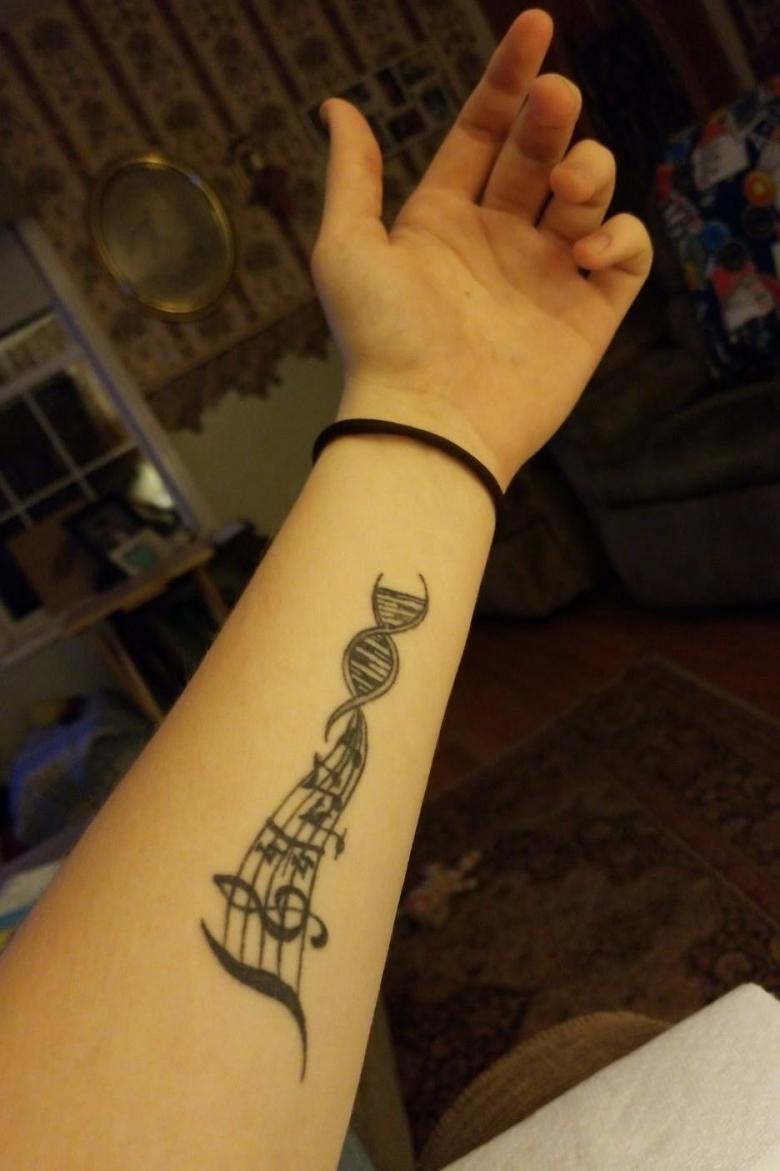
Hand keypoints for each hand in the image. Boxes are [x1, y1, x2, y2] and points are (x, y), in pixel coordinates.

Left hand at [311, 8, 652, 489]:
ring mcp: (546, 275)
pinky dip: (619, 238)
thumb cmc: (382, 339)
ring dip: (588, 171)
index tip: (534, 28)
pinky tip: (584, 250)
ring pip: (589, 194)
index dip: (508, 78)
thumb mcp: (347, 248)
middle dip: (552, 117)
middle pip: (540, 154)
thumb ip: (352, 175)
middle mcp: (498, 240)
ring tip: (566, 190)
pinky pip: (626, 255)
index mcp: (445, 218)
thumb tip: (336, 107)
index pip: (484, 131)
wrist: (428, 423)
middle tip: (556, 101)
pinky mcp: (589, 314)